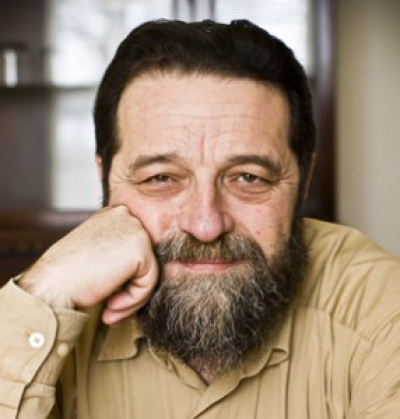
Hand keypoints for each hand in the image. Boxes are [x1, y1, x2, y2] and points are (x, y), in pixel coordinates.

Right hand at [19, 206, 157, 324]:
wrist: (50, 286)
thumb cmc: (66, 276)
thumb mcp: (96, 254)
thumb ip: (118, 254)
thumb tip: (141, 273)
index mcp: (112, 216)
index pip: (134, 249)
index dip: (124, 277)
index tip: (108, 296)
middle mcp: (125, 217)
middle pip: (143, 260)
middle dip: (130, 288)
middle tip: (111, 308)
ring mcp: (134, 229)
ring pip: (149, 272)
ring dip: (132, 298)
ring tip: (110, 311)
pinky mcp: (140, 248)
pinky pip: (148, 283)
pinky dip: (133, 300)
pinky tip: (111, 306)